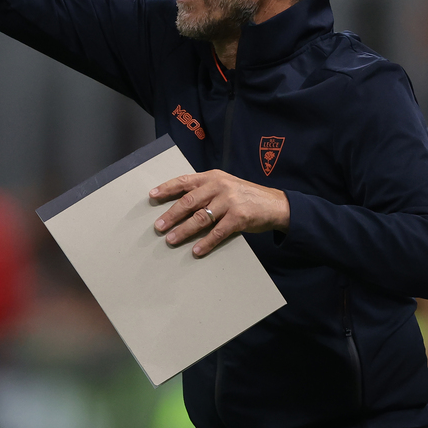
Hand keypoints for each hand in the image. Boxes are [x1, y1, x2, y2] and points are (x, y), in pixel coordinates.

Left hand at [150, 170, 289, 256]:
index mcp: (213, 177)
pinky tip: (196, 251)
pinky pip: (218, 232)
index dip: (167, 188)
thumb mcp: (225, 186)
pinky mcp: (239, 217)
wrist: (275, 204)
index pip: (185, 181)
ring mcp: (230, 201)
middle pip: (189, 201)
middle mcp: (220, 186)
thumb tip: (179, 204)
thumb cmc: (245, 196)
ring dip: (183, 230)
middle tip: (158, 226)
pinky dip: (205, 243)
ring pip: (201, 218)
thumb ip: (205, 191)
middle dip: (171, 214)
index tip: (152, 195)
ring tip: (171, 239)